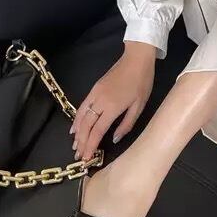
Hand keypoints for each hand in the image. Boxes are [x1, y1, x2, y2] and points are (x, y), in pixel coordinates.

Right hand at [70, 41, 155, 160]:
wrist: (136, 59)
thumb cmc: (142, 83)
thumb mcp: (139, 106)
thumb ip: (126, 124)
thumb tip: (114, 139)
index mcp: (112, 107)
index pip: (97, 131)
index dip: (90, 146)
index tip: (86, 158)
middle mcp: (99, 101)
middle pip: (86, 126)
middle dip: (81, 142)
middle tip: (78, 156)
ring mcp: (94, 94)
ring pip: (81, 117)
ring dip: (77, 133)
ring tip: (75, 146)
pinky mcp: (93, 89)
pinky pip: (82, 107)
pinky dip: (77, 119)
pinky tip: (75, 128)